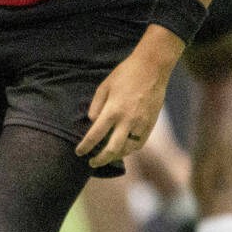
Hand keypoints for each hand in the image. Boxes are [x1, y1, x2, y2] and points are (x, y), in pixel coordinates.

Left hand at [74, 47, 172, 169]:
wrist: (152, 68)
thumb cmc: (125, 74)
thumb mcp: (104, 86)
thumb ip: (96, 106)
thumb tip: (93, 123)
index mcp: (113, 110)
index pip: (95, 135)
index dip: (85, 147)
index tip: (79, 153)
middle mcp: (127, 121)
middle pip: (111, 150)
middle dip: (100, 160)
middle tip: (92, 163)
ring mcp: (141, 124)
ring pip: (127, 150)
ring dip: (115, 156)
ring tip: (107, 157)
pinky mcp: (150, 124)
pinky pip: (139, 144)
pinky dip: (129, 150)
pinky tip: (123, 149)